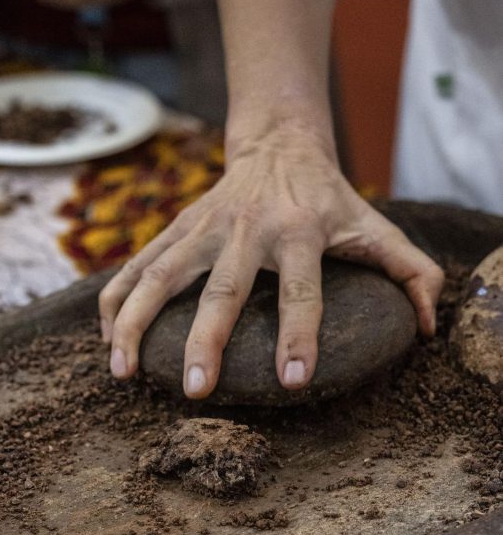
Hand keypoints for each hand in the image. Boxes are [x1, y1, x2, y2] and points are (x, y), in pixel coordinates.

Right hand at [99, 125, 444, 398]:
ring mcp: (202, 228)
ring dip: (135, 324)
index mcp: (301, 233)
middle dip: (207, 341)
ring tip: (121, 372)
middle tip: (196, 390)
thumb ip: (412, 272)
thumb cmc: (329, 198)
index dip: (299, 334)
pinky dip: (115, 301)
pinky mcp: (173, 229)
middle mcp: (247, 230)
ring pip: (159, 276)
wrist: (278, 143)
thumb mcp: (376, 225)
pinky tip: (105, 341)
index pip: (302, 290)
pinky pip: (134, 266)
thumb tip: (430, 326)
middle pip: (222, 290)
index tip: (292, 380)